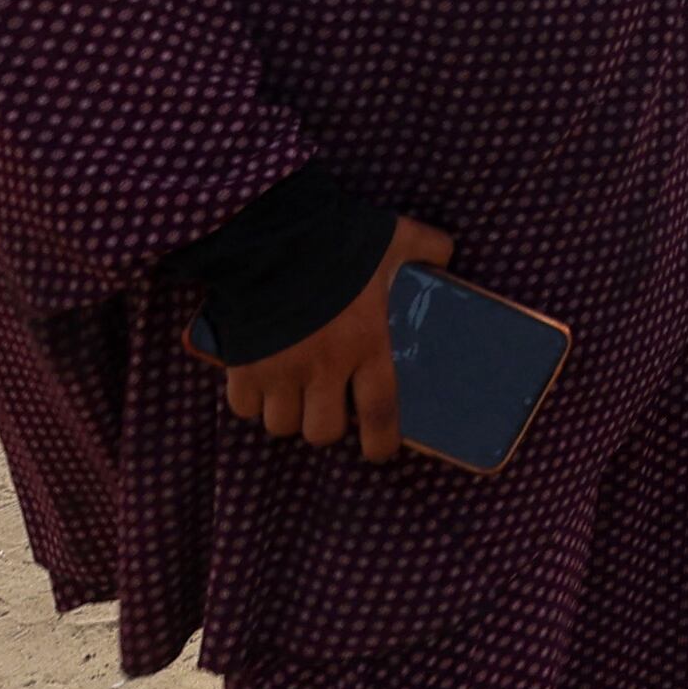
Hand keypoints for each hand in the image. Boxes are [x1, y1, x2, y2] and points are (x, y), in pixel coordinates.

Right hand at [220, 215, 452, 460]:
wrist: (274, 235)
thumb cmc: (342, 241)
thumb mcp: (398, 238)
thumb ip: (428, 250)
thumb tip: (446, 257)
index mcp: (366, 344)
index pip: (381, 411)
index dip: (381, 442)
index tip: (380, 453)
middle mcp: (323, 368)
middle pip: (322, 431)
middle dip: (326, 426)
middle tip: (329, 407)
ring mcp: (279, 371)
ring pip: (280, 425)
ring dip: (288, 415)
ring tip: (294, 395)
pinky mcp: (241, 366)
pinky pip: (242, 407)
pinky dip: (251, 402)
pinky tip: (261, 382)